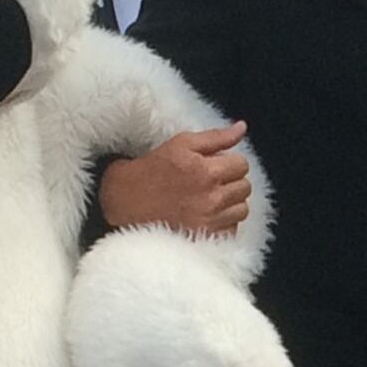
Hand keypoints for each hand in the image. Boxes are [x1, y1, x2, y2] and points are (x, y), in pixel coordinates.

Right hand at [97, 123, 254, 240]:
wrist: (121, 206)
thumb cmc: (149, 173)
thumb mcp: (179, 145)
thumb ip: (215, 137)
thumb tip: (242, 127)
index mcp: (205, 170)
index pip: (242, 164)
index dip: (229, 162)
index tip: (214, 166)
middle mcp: (210, 197)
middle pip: (245, 187)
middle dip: (230, 182)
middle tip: (209, 183)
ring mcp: (209, 221)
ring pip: (242, 210)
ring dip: (230, 204)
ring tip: (207, 200)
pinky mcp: (205, 239)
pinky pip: (232, 230)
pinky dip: (224, 224)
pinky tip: (205, 217)